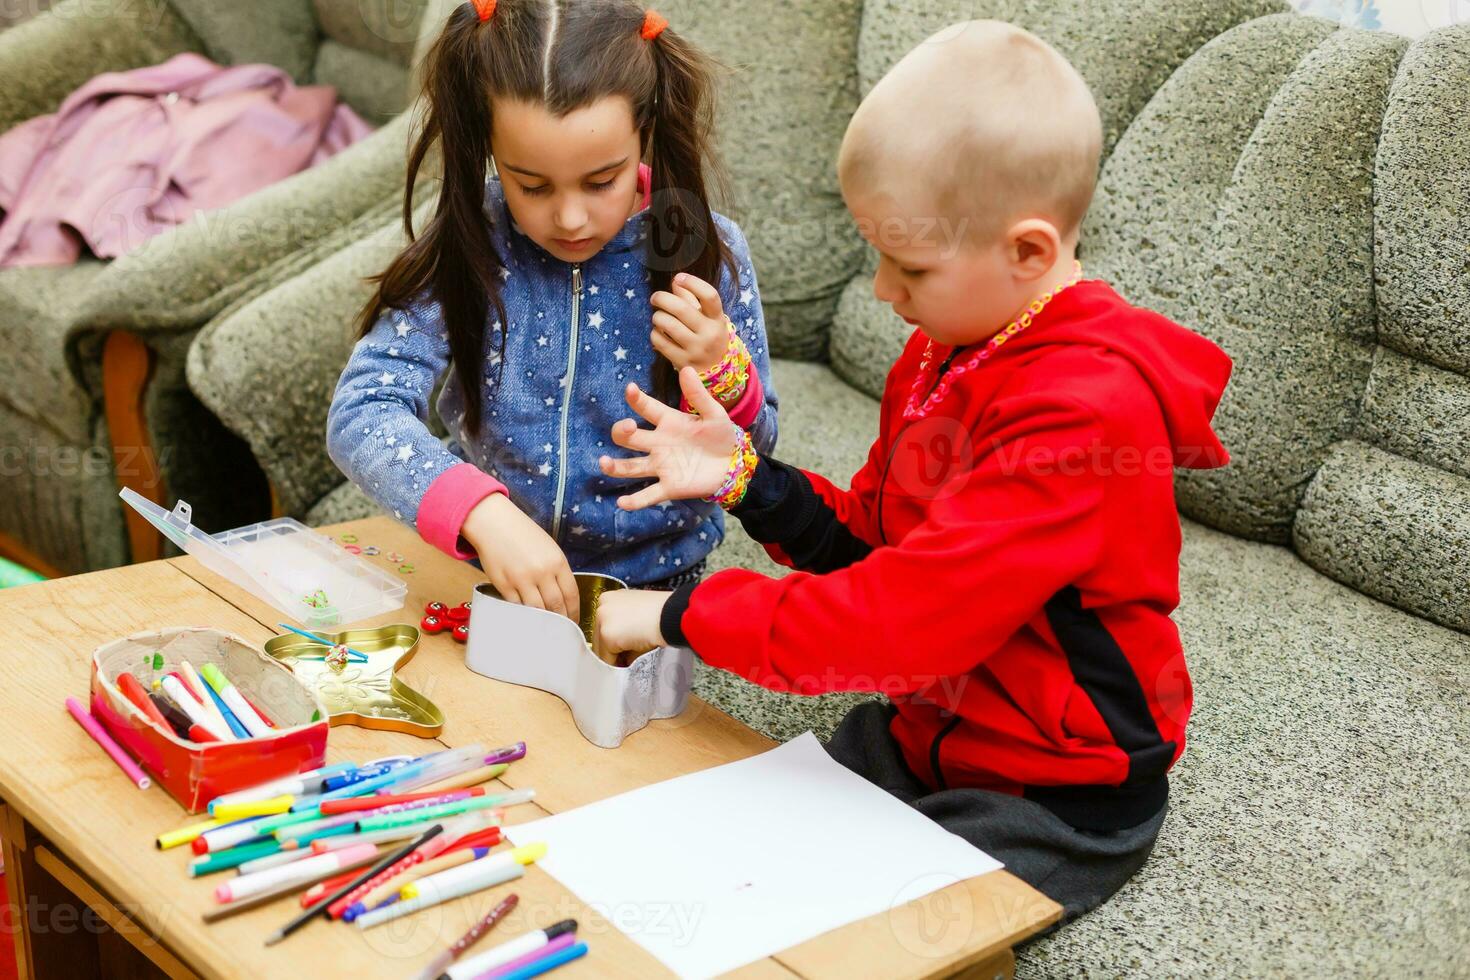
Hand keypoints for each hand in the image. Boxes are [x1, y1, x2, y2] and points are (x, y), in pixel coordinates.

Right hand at [460, 494, 580, 621]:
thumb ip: (558, 571)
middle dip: (561, 621)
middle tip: (562, 629)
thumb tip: (564, 597)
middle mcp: (542, 572)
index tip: (574, 620)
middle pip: (556, 606)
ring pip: (538, 610)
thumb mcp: (549, 548)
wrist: (495, 525)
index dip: (574, 612)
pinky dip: (524, 614)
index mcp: (557, 562)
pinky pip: (517, 607)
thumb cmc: (524, 535)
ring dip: (543, 621)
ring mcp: (522, 580)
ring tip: (546, 626)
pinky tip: (527, 618)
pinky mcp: (505, 585)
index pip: (571, 595)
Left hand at [593, 589, 669, 664]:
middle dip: (612, 650)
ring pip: (601, 648)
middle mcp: (602, 605)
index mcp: (609, 597)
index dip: (614, 639)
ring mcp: (602, 620)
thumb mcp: (638, 613)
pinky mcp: (607, 635)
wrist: (671, 615)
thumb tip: (620, 648)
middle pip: (599, 636)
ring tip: (631, 660)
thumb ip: (625, 626)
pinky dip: (617, 665)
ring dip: (615, 657)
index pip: (604, 624)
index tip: (621, 649)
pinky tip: (630, 662)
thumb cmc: (663, 613)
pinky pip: (608, 658)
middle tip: (626, 659)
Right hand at [599, 367, 742, 510]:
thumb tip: (688, 369)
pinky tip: (622, 503)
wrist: (734, 465)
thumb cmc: (722, 436)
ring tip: (604, 462)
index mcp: (668, 422)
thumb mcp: (714, 414)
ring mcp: (661, 466)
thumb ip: (699, 396)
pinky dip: (635, 501)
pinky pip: (648, 495)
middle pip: (630, 437)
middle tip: (627, 427)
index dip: (637, 399)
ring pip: (631, 467)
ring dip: (616, 466)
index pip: (647, 408)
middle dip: (622, 431)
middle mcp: (658, 444)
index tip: (630, 389)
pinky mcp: (669, 487)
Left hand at [650, 273, 727, 374]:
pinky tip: (658, 332)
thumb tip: (676, 281)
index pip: (709, 295)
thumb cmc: (707, 334)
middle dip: (662, 298)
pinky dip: (654, 333)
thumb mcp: (707, 316)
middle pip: (681, 308)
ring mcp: (696, 349)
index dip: (693, 283)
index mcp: (717, 319)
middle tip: (655, 298)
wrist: (716, 369)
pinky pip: (660, 341)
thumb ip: (692, 297)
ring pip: (667, 324)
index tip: (679, 278)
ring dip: (657, 316)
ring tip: (658, 316)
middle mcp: (709, 334)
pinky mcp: (682, 361)